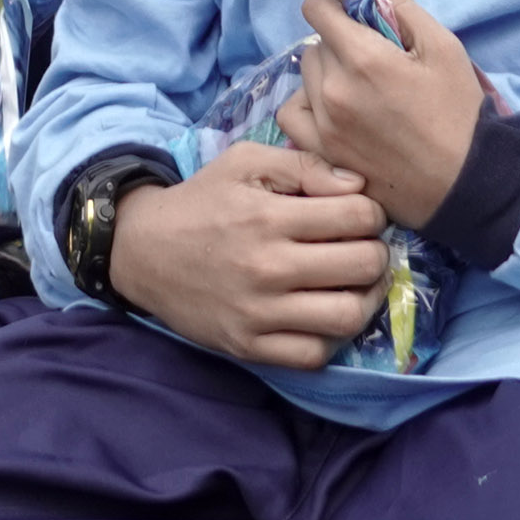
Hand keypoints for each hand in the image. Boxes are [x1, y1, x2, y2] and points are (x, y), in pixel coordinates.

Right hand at [105, 142, 395, 368]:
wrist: (143, 251)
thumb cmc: (201, 201)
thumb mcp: (244, 163)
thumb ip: (303, 165)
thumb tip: (357, 186)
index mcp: (269, 216)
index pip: (358, 215)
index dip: (371, 211)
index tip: (360, 214)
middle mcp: (267, 268)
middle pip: (363, 266)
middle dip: (376, 252)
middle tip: (363, 248)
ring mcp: (259, 314)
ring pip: (348, 317)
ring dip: (365, 298)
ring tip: (354, 285)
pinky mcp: (248, 347)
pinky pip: (313, 355)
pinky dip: (330, 338)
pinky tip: (323, 314)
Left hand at [275, 0, 486, 231]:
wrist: (463, 183)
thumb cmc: (459, 113)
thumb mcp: (445, 47)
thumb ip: (404, 10)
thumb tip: (373, 1)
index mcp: (363, 58)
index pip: (316, 8)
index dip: (335, 4)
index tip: (354, 14)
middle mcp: (333, 89)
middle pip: (315, 44)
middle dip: (339, 43)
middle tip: (372, 59)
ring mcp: (323, 125)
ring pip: (304, 77)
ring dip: (325, 73)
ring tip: (357, 88)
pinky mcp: (322, 153)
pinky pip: (292, 115)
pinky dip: (307, 105)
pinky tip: (331, 110)